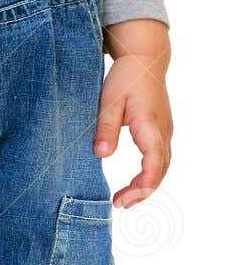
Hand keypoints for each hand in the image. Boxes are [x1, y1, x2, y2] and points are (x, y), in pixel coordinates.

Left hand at [95, 19, 171, 208]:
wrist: (145, 60)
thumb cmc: (126, 78)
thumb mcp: (109, 101)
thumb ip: (105, 128)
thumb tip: (101, 154)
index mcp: (150, 125)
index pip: (154, 162)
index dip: (143, 184)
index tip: (127, 199)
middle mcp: (163, 132)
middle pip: (160, 170)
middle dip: (142, 192)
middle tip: (120, 204)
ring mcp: (164, 132)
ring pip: (162, 166)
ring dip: (146, 186)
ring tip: (125, 200)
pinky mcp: (160, 131)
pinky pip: (160, 159)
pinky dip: (150, 175)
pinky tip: (135, 184)